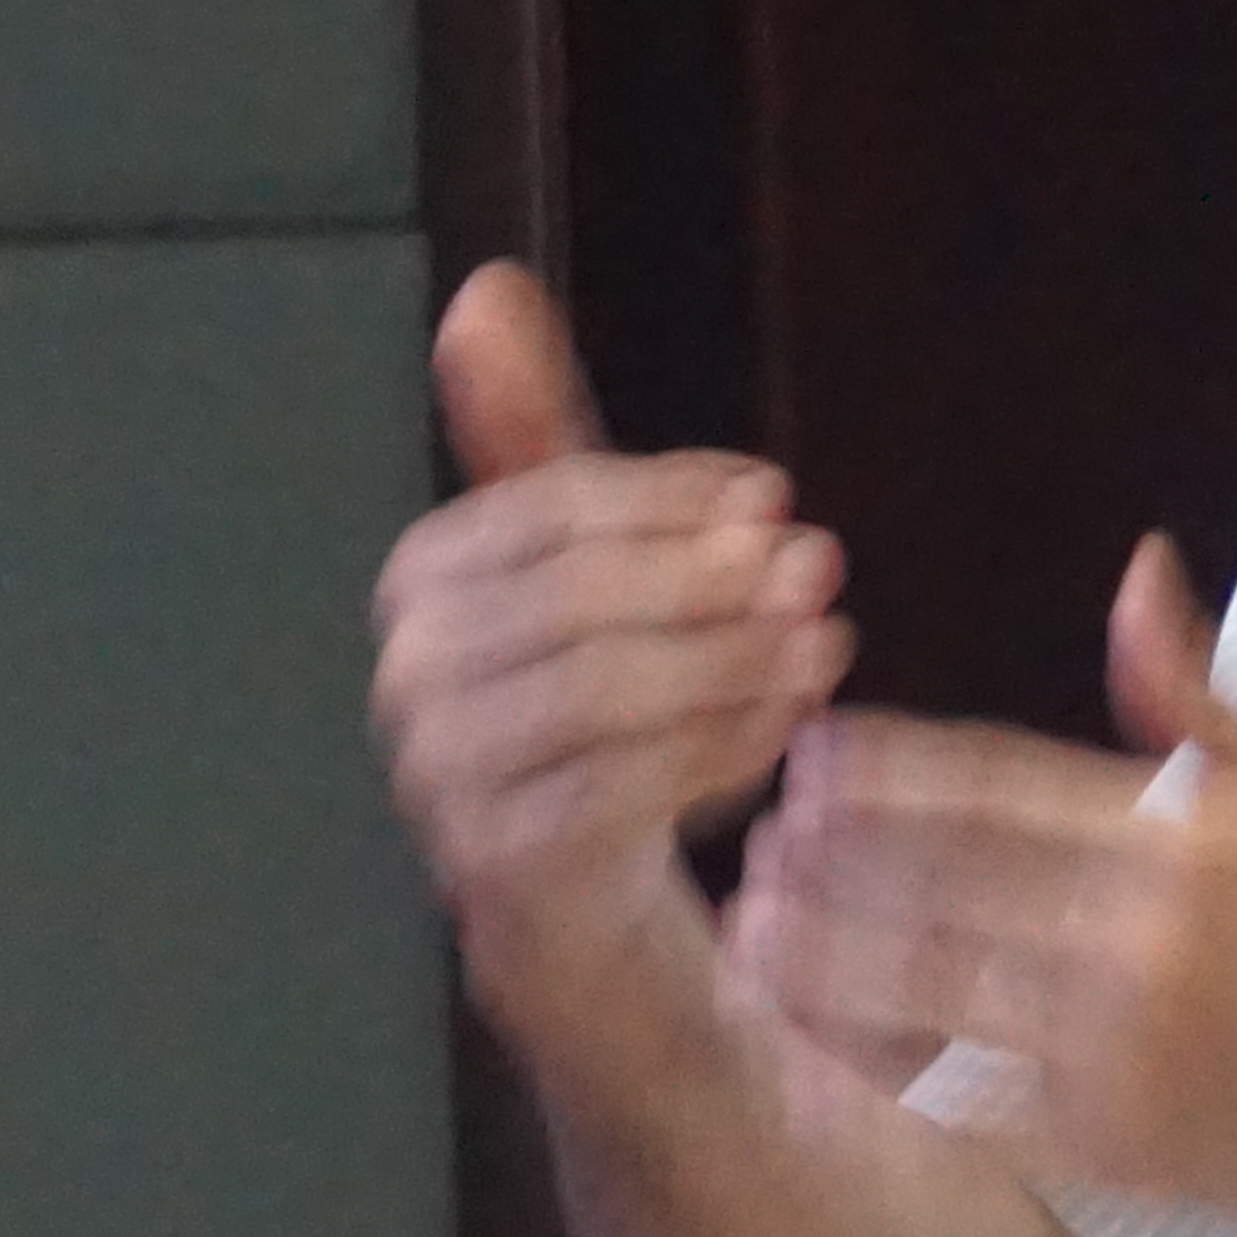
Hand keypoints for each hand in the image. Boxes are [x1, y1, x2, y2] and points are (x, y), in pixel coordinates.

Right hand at [371, 263, 855, 1008]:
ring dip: (725, 662)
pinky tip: (795, 733)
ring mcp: (446, 799)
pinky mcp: (506, 888)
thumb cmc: (610, 738)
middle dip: (700, 579)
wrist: (610, 944)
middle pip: (563, 600)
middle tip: (816, 567)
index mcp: (422, 597)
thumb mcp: (593, 581)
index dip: (661, 498)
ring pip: (593, 696)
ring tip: (827, 644)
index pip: (539, 512)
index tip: (768, 495)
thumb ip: (542, 447)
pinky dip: (718, 752)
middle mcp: (409, 697)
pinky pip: (615, 797)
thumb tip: (484, 292)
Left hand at [736, 532, 1236, 1225]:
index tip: (812, 754)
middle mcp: (1138, 943)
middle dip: (834, 866)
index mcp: (1180, 838)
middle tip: (757, 842)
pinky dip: (890, 1085)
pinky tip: (819, 1064)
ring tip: (751, 942)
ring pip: (934, 1003)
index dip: (889, 772)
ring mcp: (1121, 1055)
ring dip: (830, 971)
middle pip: (940, 892)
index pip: (995, 790)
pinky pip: (975, 1110)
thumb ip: (1196, 691)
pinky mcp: (1119, 1151)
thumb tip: (1132, 572)